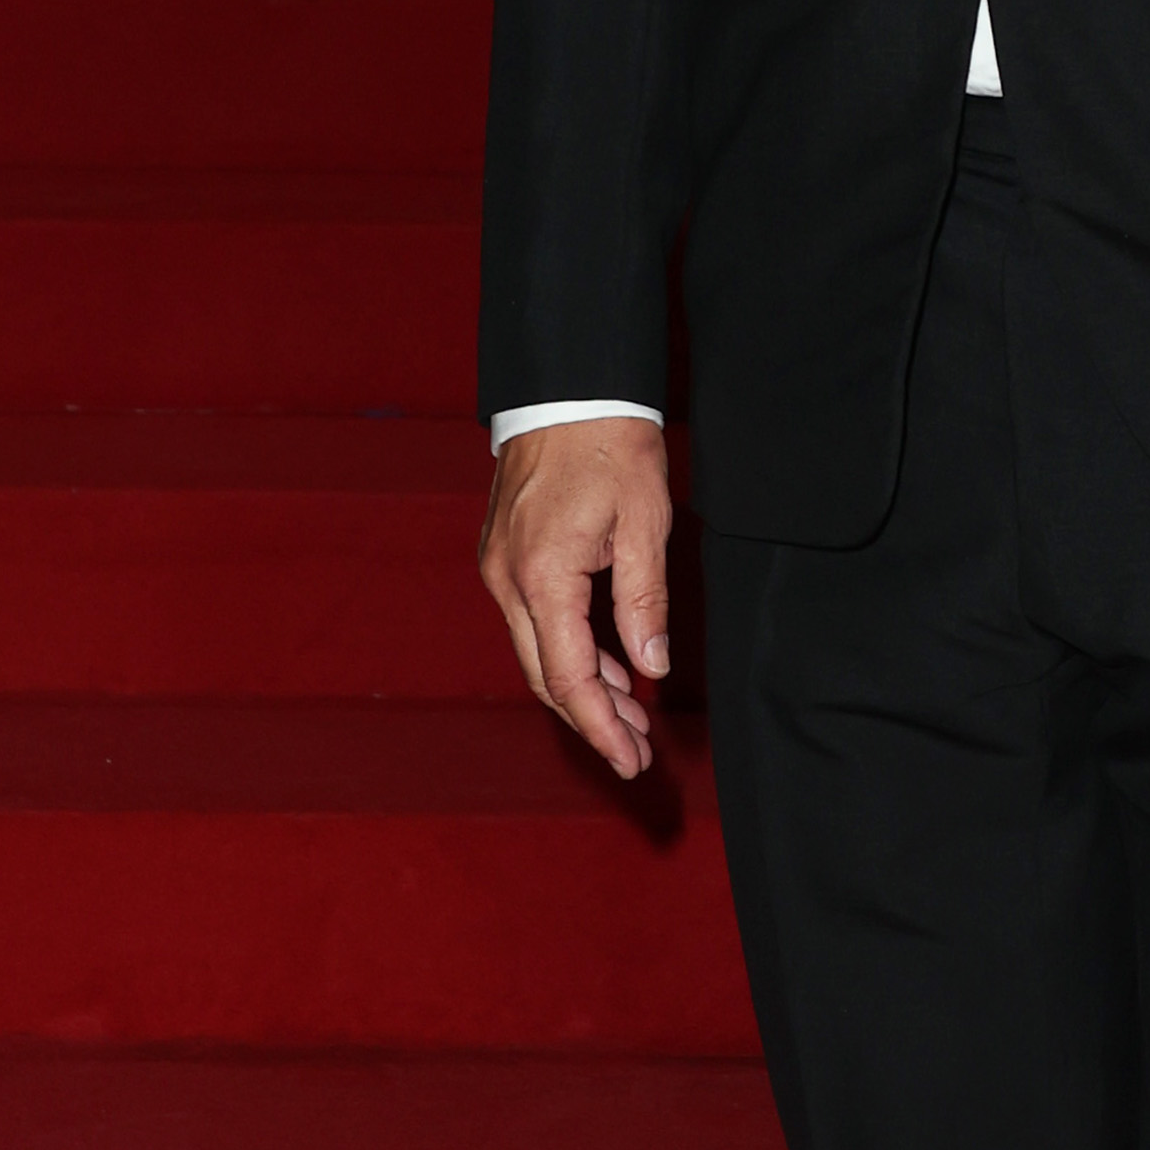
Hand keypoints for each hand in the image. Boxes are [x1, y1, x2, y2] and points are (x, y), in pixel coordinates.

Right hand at [480, 418, 674, 782]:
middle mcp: (508, 580)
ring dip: (582, 687)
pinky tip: (606, 666)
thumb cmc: (611, 446)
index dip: (601, 726)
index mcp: (543, 576)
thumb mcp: (645, 523)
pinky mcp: (503, 555)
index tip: (631, 759)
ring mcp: (499, 568)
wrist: (566, 389)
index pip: (569, 678)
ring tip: (632, 716)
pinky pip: (532, 622)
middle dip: (592, 720)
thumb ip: (644, 599)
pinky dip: (567, 651)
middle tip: (637, 752)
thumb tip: (650, 665)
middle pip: (545, 676)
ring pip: (536, 652)